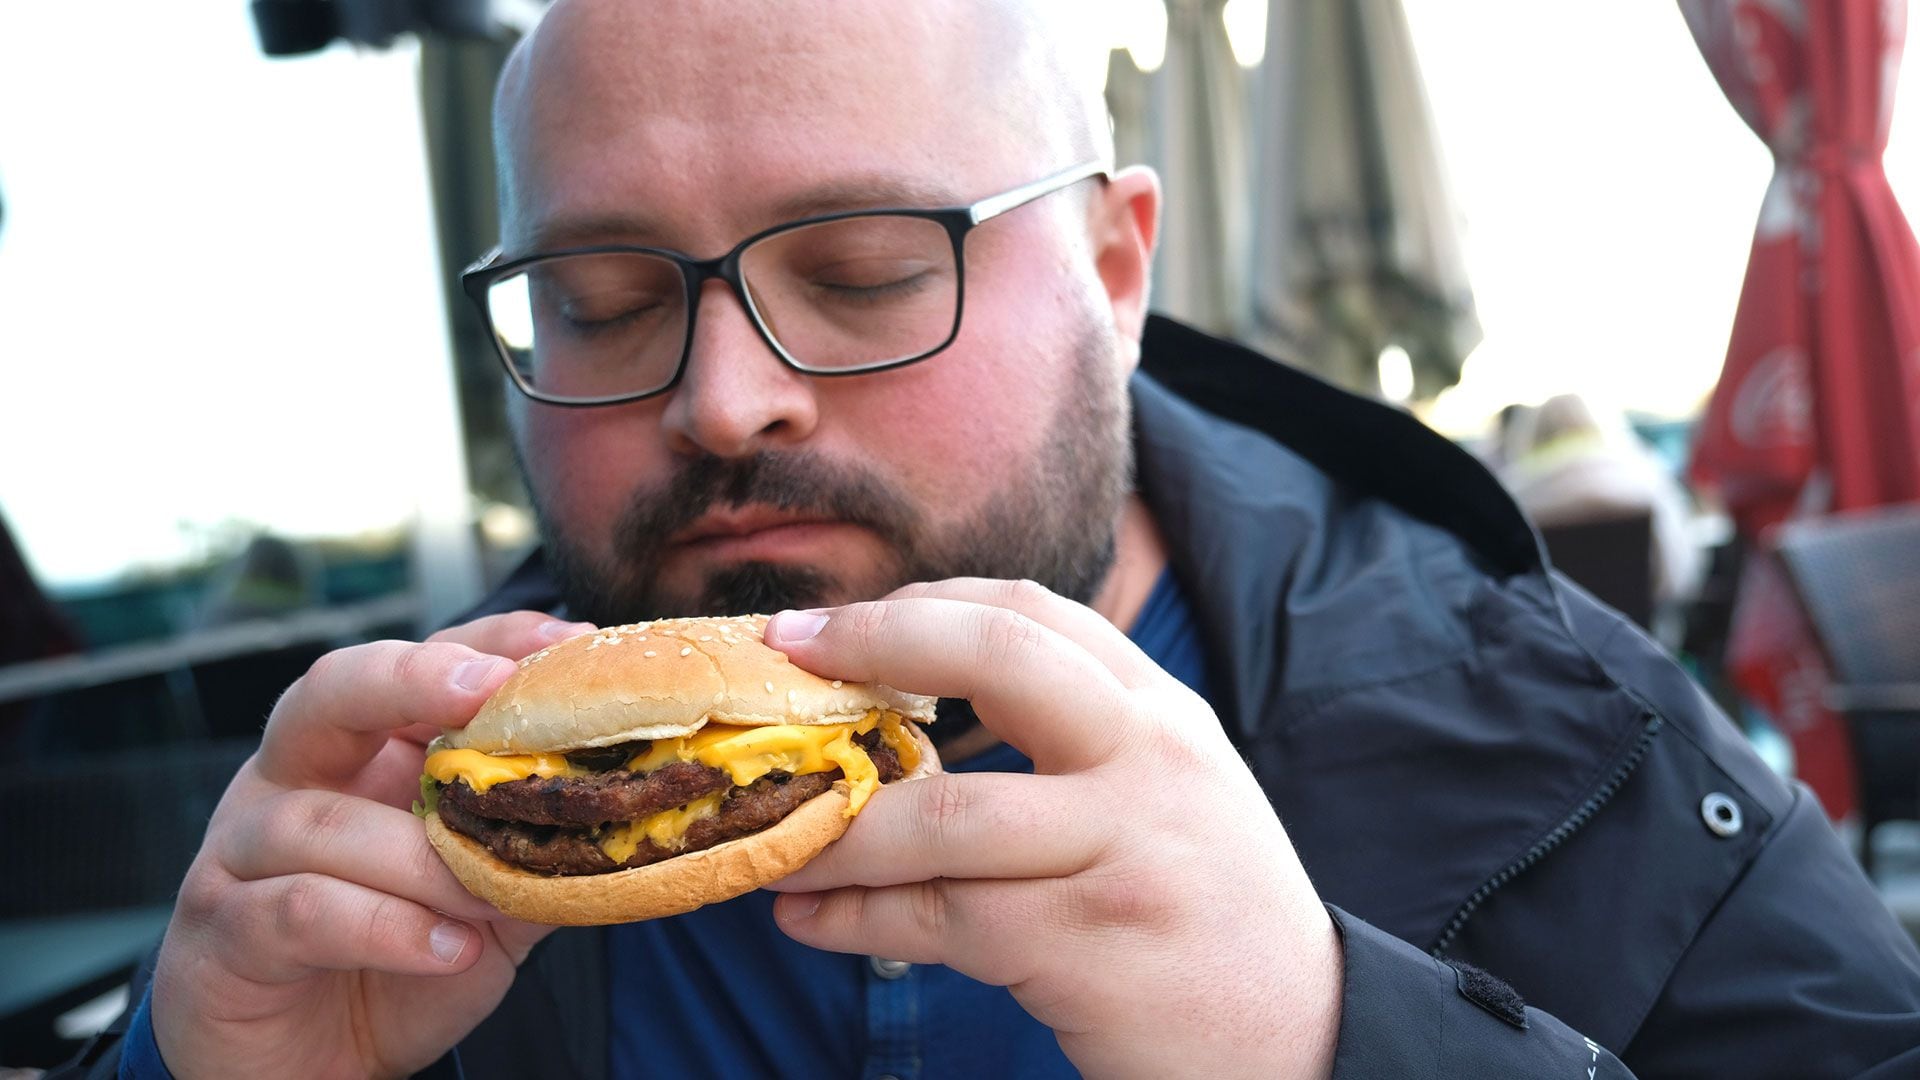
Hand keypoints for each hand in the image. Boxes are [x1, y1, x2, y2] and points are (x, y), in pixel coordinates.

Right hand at [150, 612, 594, 1078]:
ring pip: (322, 820)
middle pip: (331, 692)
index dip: (488, 641)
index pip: (420, 663)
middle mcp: (290, 779)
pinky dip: (385, 927)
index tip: (568, 642)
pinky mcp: (223, 930)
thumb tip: (635, 816)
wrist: (309, 1067)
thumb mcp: (487, 899)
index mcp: (360, 754)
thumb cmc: (397, 958)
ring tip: (490, 899)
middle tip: (486, 690)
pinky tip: (448, 950)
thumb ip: (538, 849)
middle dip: (410, 678)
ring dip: (420, 860)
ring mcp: (243, 850)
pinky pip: (301, 909)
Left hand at [763, 579, 1341, 1078]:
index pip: (1034, 616)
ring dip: (836, 828)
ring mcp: (1122, 850)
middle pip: (1002, 660)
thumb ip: (1073, 739)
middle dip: (877, 642)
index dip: (918, 605)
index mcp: (1162, 714)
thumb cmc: (1207, 909)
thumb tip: (903, 720)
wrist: (1302, 1039)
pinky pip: (940, 919)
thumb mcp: (1167, 792)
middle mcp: (1151, 761)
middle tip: (785, 655)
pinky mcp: (1088, 946)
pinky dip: (854, 918)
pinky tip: (808, 918)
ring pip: (946, 814)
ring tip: (774, 842)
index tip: (830, 622)